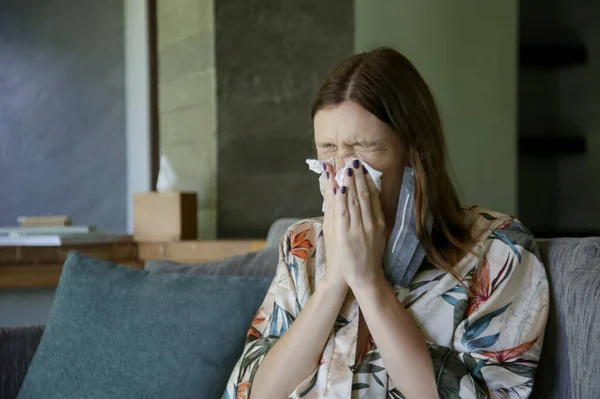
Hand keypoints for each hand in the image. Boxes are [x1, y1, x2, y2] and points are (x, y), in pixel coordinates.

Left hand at [323, 159, 386, 288]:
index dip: (368, 181)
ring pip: (353, 199)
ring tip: (345, 166)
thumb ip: (374, 222)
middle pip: (364, 194)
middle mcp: (370, 222)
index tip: (364, 168)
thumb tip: (370, 206)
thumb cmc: (369, 259)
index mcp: (378, 223)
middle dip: (358, 176)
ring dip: (349, 181)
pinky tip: (338, 185)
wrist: (364, 277)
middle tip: (353, 160)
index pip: (373, 197)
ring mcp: (358, 227)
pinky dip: (340, 196)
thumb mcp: (377, 238)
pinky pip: (343, 210)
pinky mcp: (346, 233)